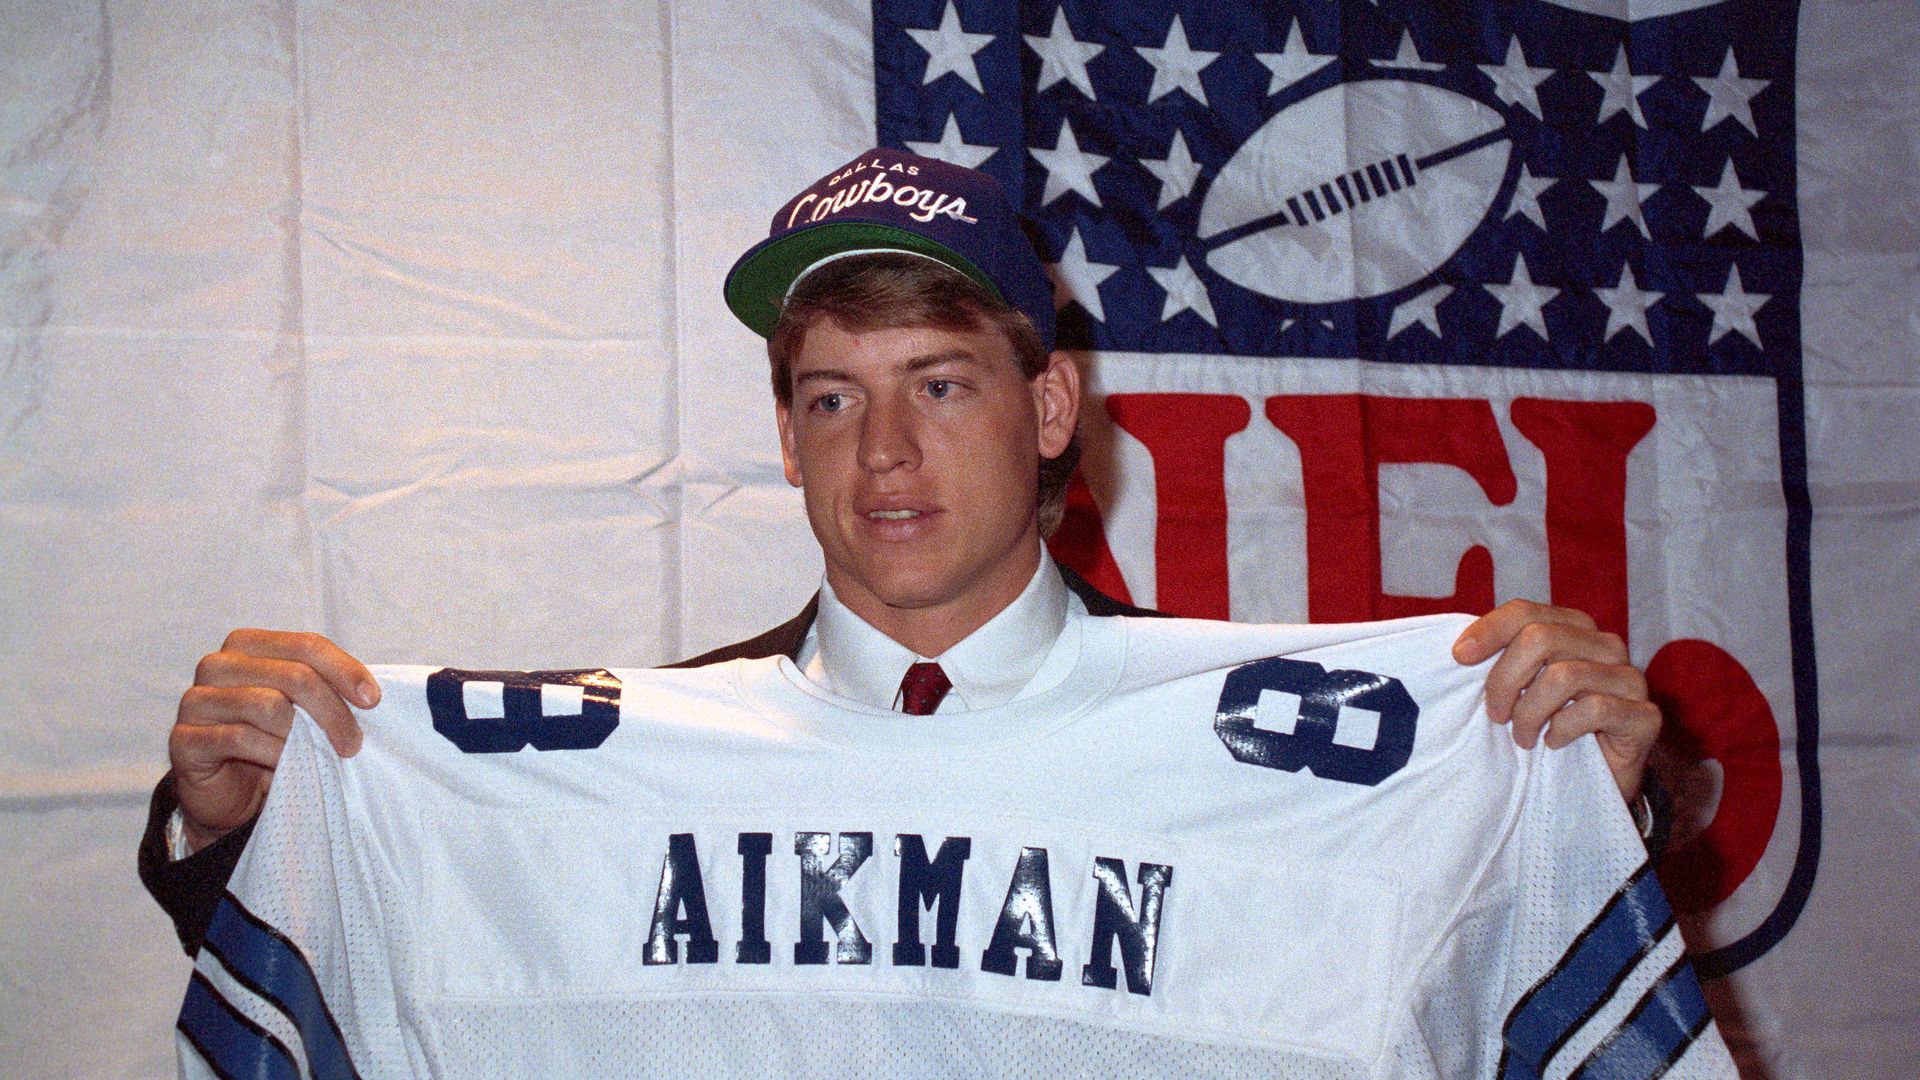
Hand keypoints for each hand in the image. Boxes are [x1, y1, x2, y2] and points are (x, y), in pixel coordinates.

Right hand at [169, 629, 376, 851]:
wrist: (231, 793)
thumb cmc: (274, 740)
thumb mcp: (305, 709)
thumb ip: (327, 689)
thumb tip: (370, 694)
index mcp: (247, 645)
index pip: (306, 645)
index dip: (345, 670)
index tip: (373, 701)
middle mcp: (217, 665)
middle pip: (293, 675)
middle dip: (332, 711)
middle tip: (352, 743)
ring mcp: (195, 701)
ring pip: (267, 704)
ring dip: (304, 736)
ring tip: (320, 757)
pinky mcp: (183, 740)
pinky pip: (239, 738)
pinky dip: (273, 753)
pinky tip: (286, 767)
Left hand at [1452, 600, 1658, 801]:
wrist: (1595, 780)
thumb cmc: (1549, 726)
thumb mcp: (1520, 689)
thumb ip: (1501, 662)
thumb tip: (1459, 650)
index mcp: (1574, 628)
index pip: (1526, 612)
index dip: (1488, 630)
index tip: (1459, 657)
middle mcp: (1606, 645)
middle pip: (1539, 639)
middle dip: (1504, 680)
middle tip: (1495, 715)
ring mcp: (1630, 678)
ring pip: (1563, 675)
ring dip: (1529, 713)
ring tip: (1521, 738)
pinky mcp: (1645, 716)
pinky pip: (1595, 709)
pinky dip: (1562, 729)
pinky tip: (1553, 744)